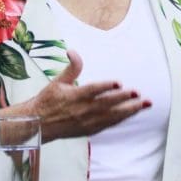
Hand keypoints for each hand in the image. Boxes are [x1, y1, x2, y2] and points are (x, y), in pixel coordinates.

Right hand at [0, 49, 150, 142]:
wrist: (37, 126)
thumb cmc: (47, 101)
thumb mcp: (57, 82)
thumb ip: (71, 68)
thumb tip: (73, 51)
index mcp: (74, 96)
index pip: (93, 90)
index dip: (106, 86)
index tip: (119, 82)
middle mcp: (82, 110)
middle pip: (106, 104)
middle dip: (124, 99)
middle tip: (139, 94)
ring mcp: (87, 122)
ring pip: (112, 116)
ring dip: (129, 110)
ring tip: (144, 104)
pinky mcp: (89, 130)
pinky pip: (109, 124)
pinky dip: (121, 119)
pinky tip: (132, 113)